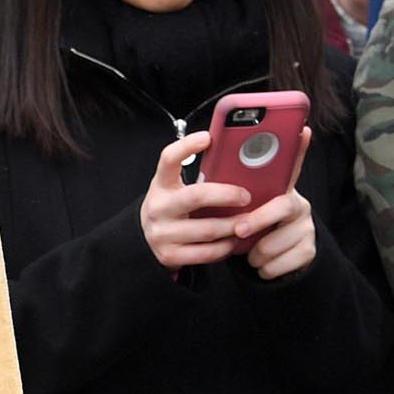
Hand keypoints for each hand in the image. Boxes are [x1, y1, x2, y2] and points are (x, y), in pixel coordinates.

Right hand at [139, 132, 253, 272]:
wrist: (145, 240)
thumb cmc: (170, 209)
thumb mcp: (175, 188)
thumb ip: (197, 178)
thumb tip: (235, 163)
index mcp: (161, 185)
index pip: (168, 159)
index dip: (187, 146)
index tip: (207, 137)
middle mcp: (159, 208)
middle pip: (196, 196)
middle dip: (226, 195)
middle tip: (246, 196)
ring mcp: (162, 234)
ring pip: (207, 230)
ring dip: (233, 225)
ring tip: (248, 221)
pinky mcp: (169, 256)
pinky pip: (205, 253)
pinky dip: (225, 246)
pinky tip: (233, 240)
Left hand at [234, 130, 314, 279]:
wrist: (272, 265)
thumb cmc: (248, 230)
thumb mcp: (239, 211)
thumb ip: (231, 195)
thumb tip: (206, 179)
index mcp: (279, 190)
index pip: (290, 164)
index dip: (297, 148)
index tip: (302, 131)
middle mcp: (299, 204)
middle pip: (283, 206)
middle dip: (258, 220)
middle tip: (239, 230)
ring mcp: (307, 227)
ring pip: (275, 243)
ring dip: (254, 253)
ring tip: (250, 250)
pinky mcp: (309, 251)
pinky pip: (278, 265)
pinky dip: (263, 269)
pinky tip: (262, 263)